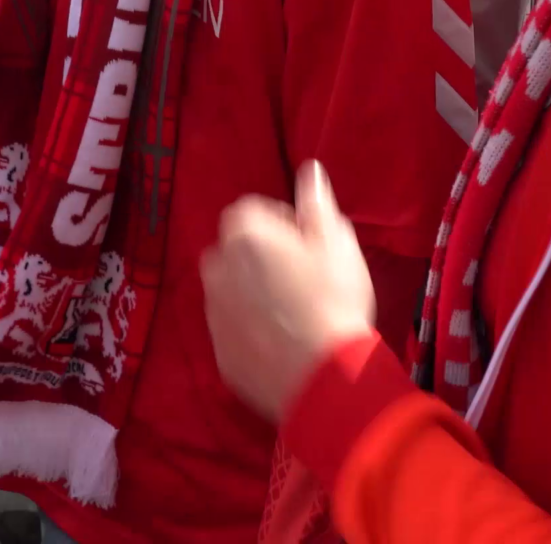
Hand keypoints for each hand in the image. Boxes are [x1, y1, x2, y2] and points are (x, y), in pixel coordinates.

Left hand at [201, 161, 377, 422]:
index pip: (252, 210)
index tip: (308, 243)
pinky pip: (233, 327)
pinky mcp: (219, 351)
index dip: (282, 222)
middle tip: (301, 276)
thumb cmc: (334, 300)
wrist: (323, 378)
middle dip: (261, 255)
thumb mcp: (336, 241)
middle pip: (236, 249)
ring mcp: (213, 312)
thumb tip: (309, 170)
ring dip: (252, 291)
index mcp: (244, 233)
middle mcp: (217, 267)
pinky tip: (282, 341)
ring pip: (231, 288)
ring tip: (293, 312)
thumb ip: (316, 202)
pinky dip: (249, 328)